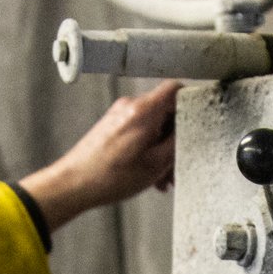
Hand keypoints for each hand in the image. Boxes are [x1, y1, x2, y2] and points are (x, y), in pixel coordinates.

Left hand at [18, 80, 180, 229]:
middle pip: (165, 111)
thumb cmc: (109, 177)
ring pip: (153, 124)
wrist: (74, 184)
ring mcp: (119, 115)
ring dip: (161, 148)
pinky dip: (147, 148)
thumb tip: (188, 131)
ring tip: (161, 175)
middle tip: (177, 162)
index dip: (191, 102)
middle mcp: (130, 106)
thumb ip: (177, 143)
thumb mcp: (155, 164)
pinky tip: (148, 172)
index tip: (198, 121)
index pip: (175, 89)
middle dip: (175, 137)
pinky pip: (139, 130)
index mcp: (144, 111)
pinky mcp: (112, 125)